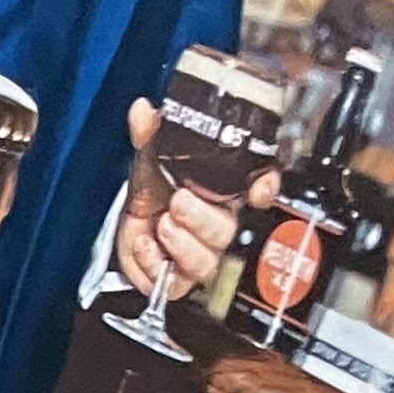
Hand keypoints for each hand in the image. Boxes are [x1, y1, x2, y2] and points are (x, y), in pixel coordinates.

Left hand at [120, 103, 275, 303]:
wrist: (128, 224)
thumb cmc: (152, 190)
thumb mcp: (150, 156)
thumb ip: (149, 133)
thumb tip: (142, 111)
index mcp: (223, 193)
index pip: (260, 190)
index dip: (265, 189)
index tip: (258, 187)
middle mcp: (216, 225)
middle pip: (227, 230)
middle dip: (202, 218)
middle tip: (179, 201)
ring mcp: (198, 253)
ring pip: (206, 262)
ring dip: (183, 244)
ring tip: (162, 224)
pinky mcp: (175, 277)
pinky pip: (174, 281)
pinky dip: (154, 262)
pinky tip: (144, 241)